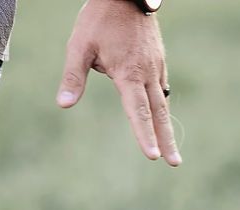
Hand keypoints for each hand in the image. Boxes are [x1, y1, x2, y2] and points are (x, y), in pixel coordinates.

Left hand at [57, 0, 181, 166]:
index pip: (138, 111)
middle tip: (174, 163)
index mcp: (129, 73)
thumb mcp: (80, 45)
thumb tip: (64, 104)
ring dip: (166, 128)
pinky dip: (162, 107)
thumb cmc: (99, 17)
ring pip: (163, 103)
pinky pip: (161, 88)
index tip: (153, 156)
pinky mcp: (158, 61)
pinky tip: (162, 119)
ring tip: (171, 151)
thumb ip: (73, 76)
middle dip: (166, 140)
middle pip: (158, 114)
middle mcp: (147, 73)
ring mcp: (155, 67)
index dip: (145, 135)